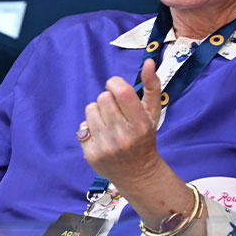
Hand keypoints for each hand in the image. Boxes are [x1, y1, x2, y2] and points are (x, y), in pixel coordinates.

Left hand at [78, 58, 163, 190]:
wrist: (137, 173)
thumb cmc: (145, 137)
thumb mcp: (153, 113)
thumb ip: (152, 86)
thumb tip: (149, 62)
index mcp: (140, 124)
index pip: (121, 91)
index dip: (115, 84)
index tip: (117, 89)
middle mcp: (123, 135)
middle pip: (103, 98)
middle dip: (108, 99)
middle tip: (116, 110)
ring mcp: (105, 146)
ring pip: (90, 109)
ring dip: (97, 112)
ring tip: (108, 122)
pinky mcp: (91, 154)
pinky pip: (82, 126)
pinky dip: (90, 127)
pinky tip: (101, 136)